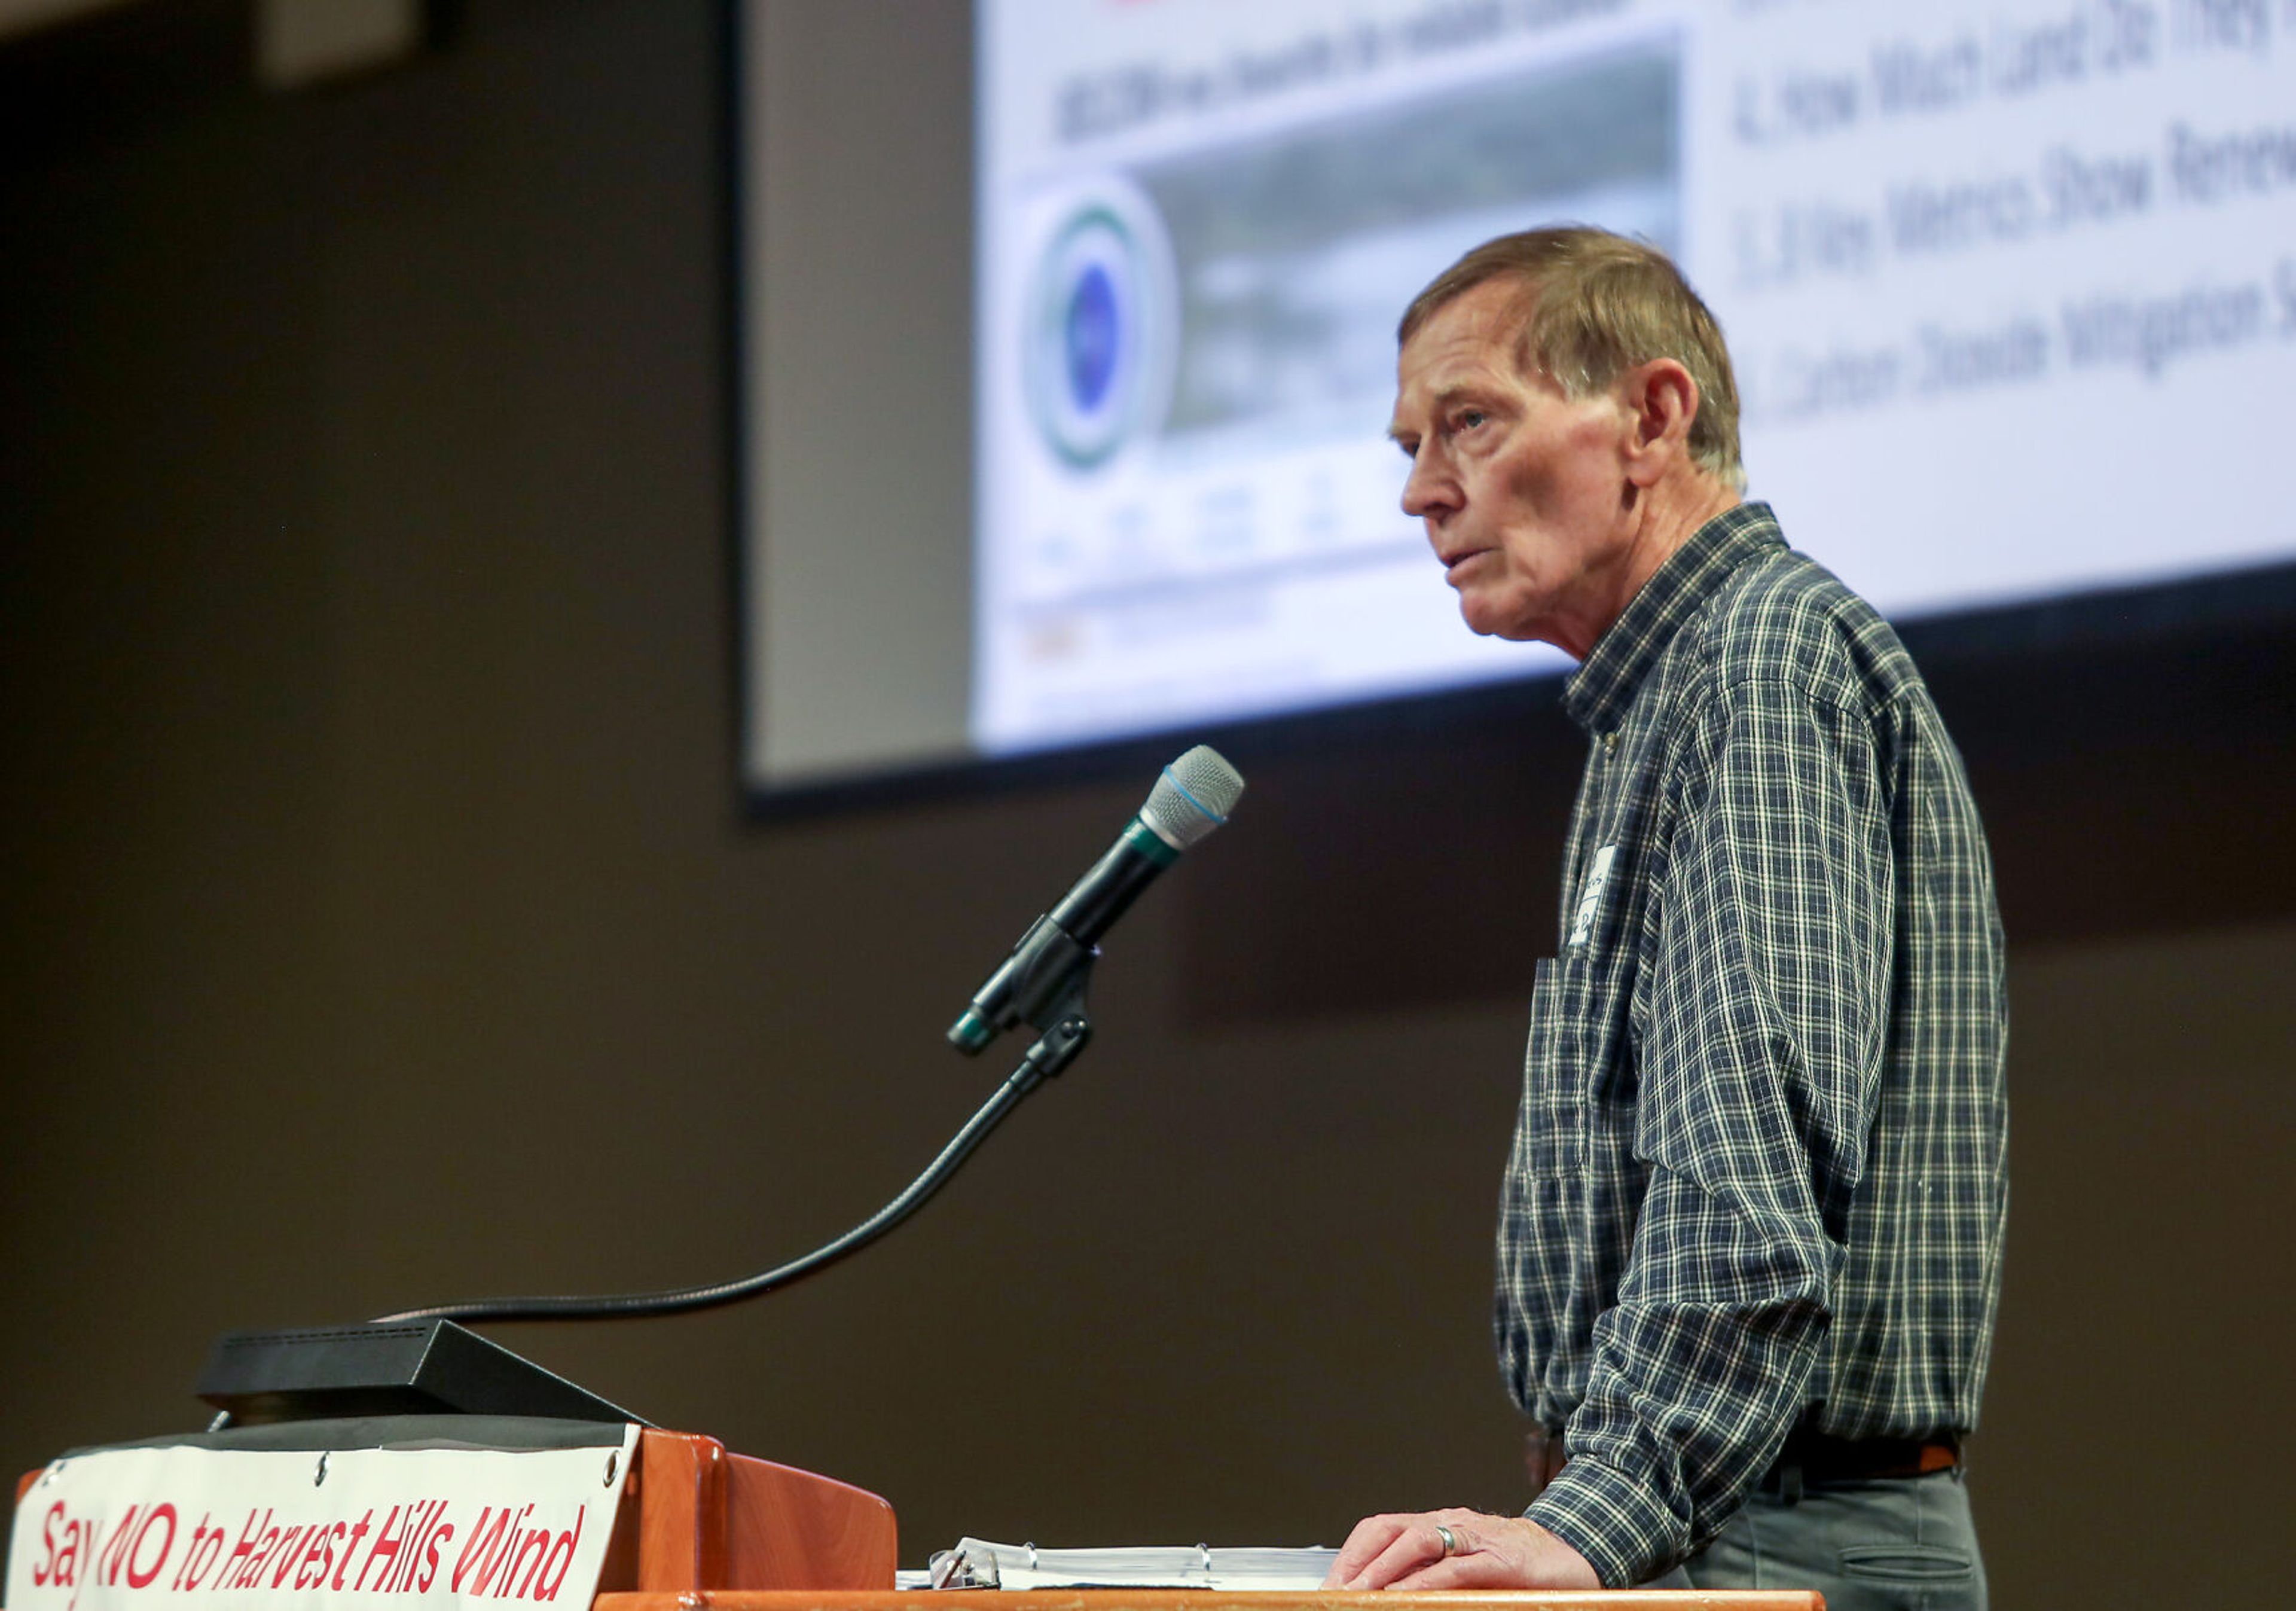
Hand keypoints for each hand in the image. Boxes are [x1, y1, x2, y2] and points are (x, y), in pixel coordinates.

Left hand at [1321, 1507, 1599, 1590]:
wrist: (1576, 1554)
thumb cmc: (1518, 1568)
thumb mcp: (1466, 1568)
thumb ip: (1431, 1577)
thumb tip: (1390, 1596)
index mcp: (1439, 1524)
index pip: (1381, 1529)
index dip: (1351, 1555)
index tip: (1329, 1586)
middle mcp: (1452, 1524)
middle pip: (1390, 1530)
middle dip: (1357, 1562)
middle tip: (1335, 1593)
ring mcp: (1476, 1538)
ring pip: (1418, 1542)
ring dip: (1383, 1571)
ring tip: (1361, 1594)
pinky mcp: (1501, 1559)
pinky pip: (1457, 1567)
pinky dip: (1429, 1581)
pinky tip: (1409, 1595)